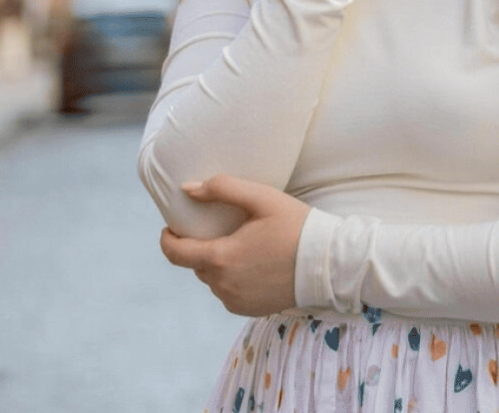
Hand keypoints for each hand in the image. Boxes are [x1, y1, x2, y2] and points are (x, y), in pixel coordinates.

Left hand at [159, 175, 310, 316]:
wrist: (329, 264)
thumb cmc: (297, 227)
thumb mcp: (263, 198)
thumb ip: (223, 188)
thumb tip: (187, 189)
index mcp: (221, 258)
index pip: (174, 253)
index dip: (168, 239)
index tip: (172, 228)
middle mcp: (222, 285)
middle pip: (196, 264)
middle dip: (201, 248)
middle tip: (223, 231)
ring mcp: (235, 301)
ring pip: (213, 279)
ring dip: (219, 264)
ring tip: (243, 247)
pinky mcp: (248, 310)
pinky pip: (228, 293)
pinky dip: (233, 280)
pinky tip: (254, 266)